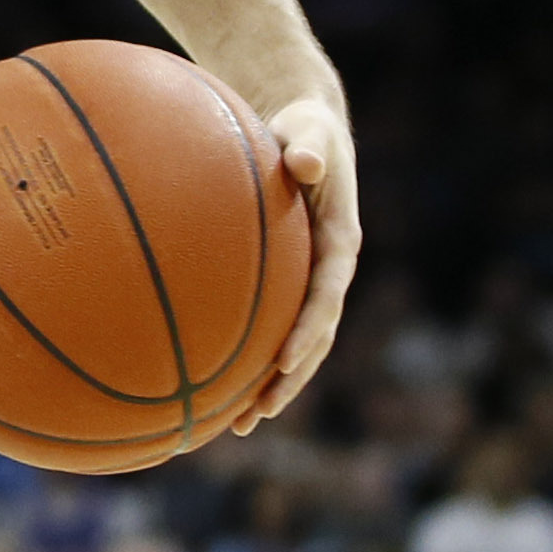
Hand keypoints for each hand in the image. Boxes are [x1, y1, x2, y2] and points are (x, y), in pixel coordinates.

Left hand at [237, 96, 361, 430]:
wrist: (304, 127)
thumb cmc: (301, 127)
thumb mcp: (308, 130)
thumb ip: (308, 147)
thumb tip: (304, 161)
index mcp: (339, 242)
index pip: (328, 294)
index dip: (310, 329)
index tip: (285, 360)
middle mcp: (328, 270)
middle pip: (315, 336)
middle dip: (291, 378)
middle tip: (260, 412)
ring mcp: (309, 280)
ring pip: (296, 343)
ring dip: (273, 385)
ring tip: (239, 424)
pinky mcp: (287, 281)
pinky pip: (270, 326)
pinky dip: (250, 357)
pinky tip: (213, 387)